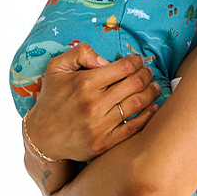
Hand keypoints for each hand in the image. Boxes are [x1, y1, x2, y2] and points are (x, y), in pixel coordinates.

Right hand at [24, 43, 160, 162]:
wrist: (42, 136)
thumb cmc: (52, 98)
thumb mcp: (56, 67)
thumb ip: (80, 53)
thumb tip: (106, 60)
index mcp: (84, 83)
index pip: (124, 67)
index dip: (137, 61)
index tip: (138, 60)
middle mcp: (94, 104)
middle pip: (135, 84)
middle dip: (146, 74)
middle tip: (148, 72)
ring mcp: (100, 125)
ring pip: (138, 104)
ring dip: (151, 92)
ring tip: (154, 87)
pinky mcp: (104, 143)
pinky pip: (134, 127)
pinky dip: (148, 116)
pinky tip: (153, 108)